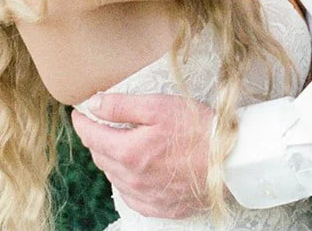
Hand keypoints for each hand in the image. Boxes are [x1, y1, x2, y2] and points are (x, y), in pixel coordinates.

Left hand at [70, 92, 215, 218]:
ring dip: (112, 159)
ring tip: (121, 143)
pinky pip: (131, 195)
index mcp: (128, 153)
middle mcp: (132, 179)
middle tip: (101, 124)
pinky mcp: (159, 207)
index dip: (82, 122)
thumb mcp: (159, 107)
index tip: (79, 113)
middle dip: (97, 138)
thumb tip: (93, 104)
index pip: (91, 136)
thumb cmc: (199, 130)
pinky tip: (136, 170)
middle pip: (101, 157)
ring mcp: (145, 196)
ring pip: (114, 176)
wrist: (231, 162)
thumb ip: (121, 106)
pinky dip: (127, 180)